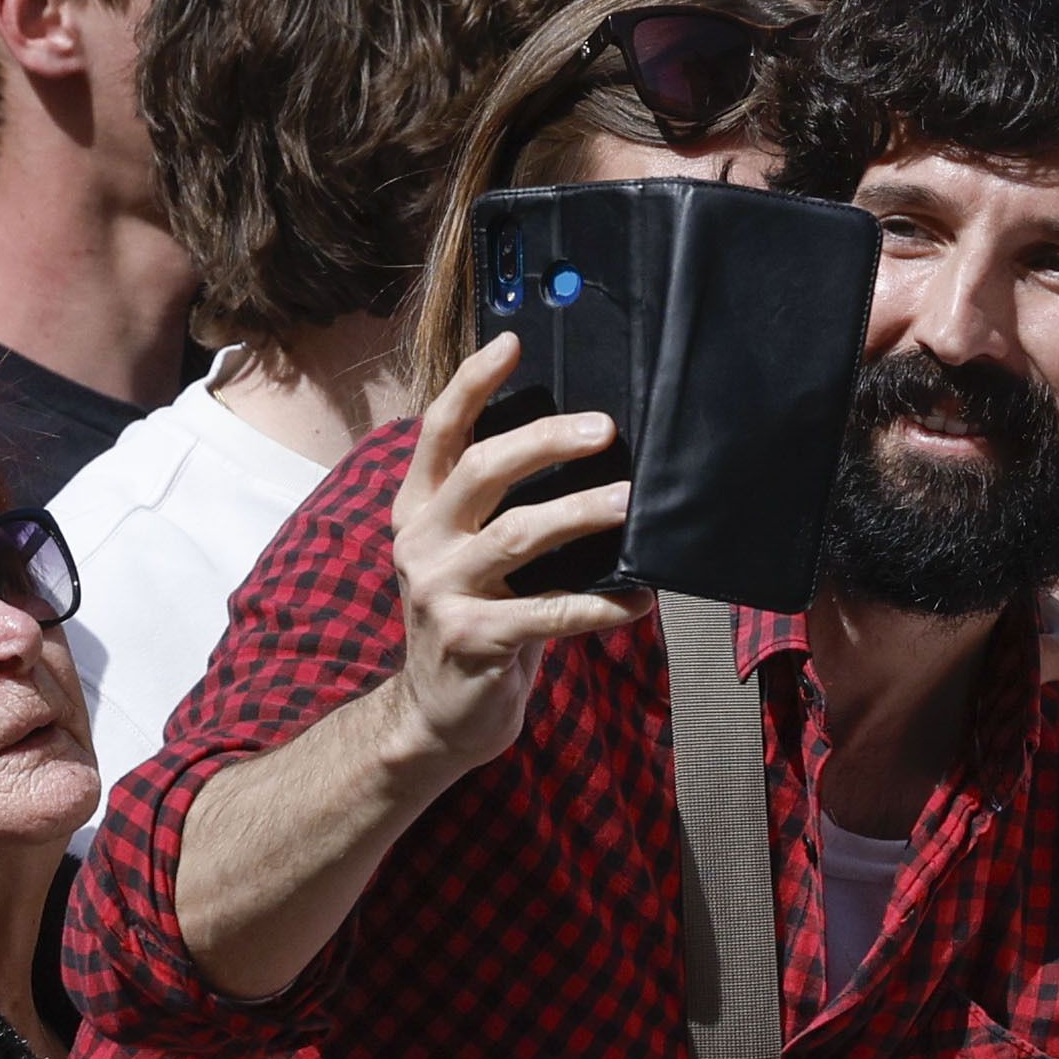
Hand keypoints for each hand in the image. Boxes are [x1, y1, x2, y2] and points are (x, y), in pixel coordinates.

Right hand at [372, 331, 648, 771]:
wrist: (436, 715)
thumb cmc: (474, 619)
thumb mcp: (469, 554)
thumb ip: (500, 508)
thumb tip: (582, 451)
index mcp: (418, 509)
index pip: (440, 432)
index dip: (472, 384)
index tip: (512, 343)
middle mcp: (422, 542)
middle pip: (482, 470)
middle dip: (546, 442)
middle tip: (604, 430)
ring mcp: (442, 592)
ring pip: (518, 535)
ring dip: (581, 514)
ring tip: (630, 502)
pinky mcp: (474, 641)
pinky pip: (548, 613)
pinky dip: (600, 605)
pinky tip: (640, 597)